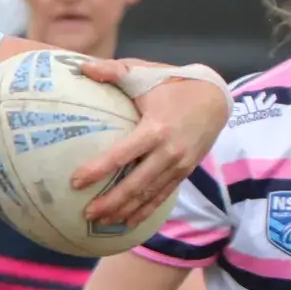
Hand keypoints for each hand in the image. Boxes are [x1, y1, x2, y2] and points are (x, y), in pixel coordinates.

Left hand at [69, 62, 225, 228]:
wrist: (215, 97)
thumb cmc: (173, 83)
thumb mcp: (144, 73)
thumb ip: (113, 71)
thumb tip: (81, 66)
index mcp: (155, 129)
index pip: (122, 155)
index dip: (98, 170)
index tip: (76, 181)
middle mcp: (168, 153)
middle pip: (135, 185)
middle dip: (110, 202)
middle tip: (86, 213)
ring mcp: (178, 166)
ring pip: (148, 196)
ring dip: (124, 211)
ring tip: (101, 223)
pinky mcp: (184, 173)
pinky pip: (162, 197)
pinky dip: (145, 211)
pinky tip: (127, 222)